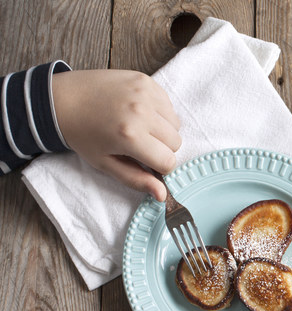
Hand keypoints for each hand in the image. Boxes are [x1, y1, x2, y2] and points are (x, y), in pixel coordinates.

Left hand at [52, 70, 180, 200]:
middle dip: (162, 148)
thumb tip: (162, 195)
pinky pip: (168, 104)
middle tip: (140, 144)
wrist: (61, 99)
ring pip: (175, 123)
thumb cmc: (82, 135)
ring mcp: (144, 94)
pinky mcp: (145, 80)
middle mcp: (141, 113)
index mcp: (131, 137)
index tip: (146, 162)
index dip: (159, 167)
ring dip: (163, 130)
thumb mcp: (105, 163)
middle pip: (176, 142)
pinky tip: (139, 112)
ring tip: (140, 127)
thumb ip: (136, 179)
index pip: (168, 161)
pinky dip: (159, 112)